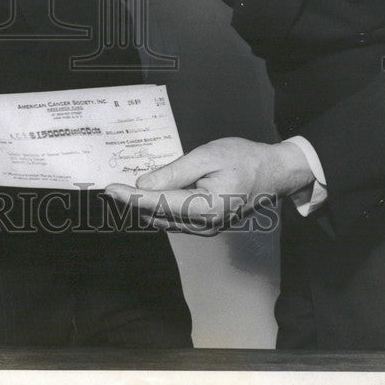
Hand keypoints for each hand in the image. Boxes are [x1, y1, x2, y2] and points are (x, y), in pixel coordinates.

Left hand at [104, 138, 313, 235]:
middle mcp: (204, 225)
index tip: (110, 189)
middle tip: (112, 186)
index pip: (158, 203)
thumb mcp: (207, 156)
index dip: (131, 197)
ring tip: (124, 190)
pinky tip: (149, 195)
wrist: (274, 172)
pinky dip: (160, 207)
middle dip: (133, 201)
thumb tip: (144, 186)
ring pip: (165, 219)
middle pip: (158, 214)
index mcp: (205, 208)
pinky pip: (177, 218)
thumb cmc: (244, 159)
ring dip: (144, 206)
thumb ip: (175, 172)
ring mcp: (207, 228)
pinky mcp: (208, 224)